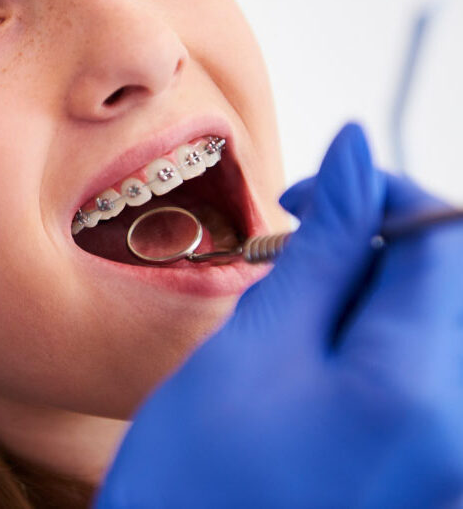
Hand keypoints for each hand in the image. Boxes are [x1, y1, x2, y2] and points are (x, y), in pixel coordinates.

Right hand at [97, 124, 462, 507]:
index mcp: (420, 390)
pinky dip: (369, 345)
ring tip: (290, 318)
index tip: (309, 197)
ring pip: (428, 326)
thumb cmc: (194, 478)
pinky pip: (418, 376)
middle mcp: (456, 432)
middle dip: (372, 248)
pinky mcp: (424, 475)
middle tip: (291, 258)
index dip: (379, 193)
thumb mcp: (254, 344)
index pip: (444, 238)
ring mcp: (444, 460)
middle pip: (445, 283)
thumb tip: (356, 154)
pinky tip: (311, 359)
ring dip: (366, 296)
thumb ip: (323, 247)